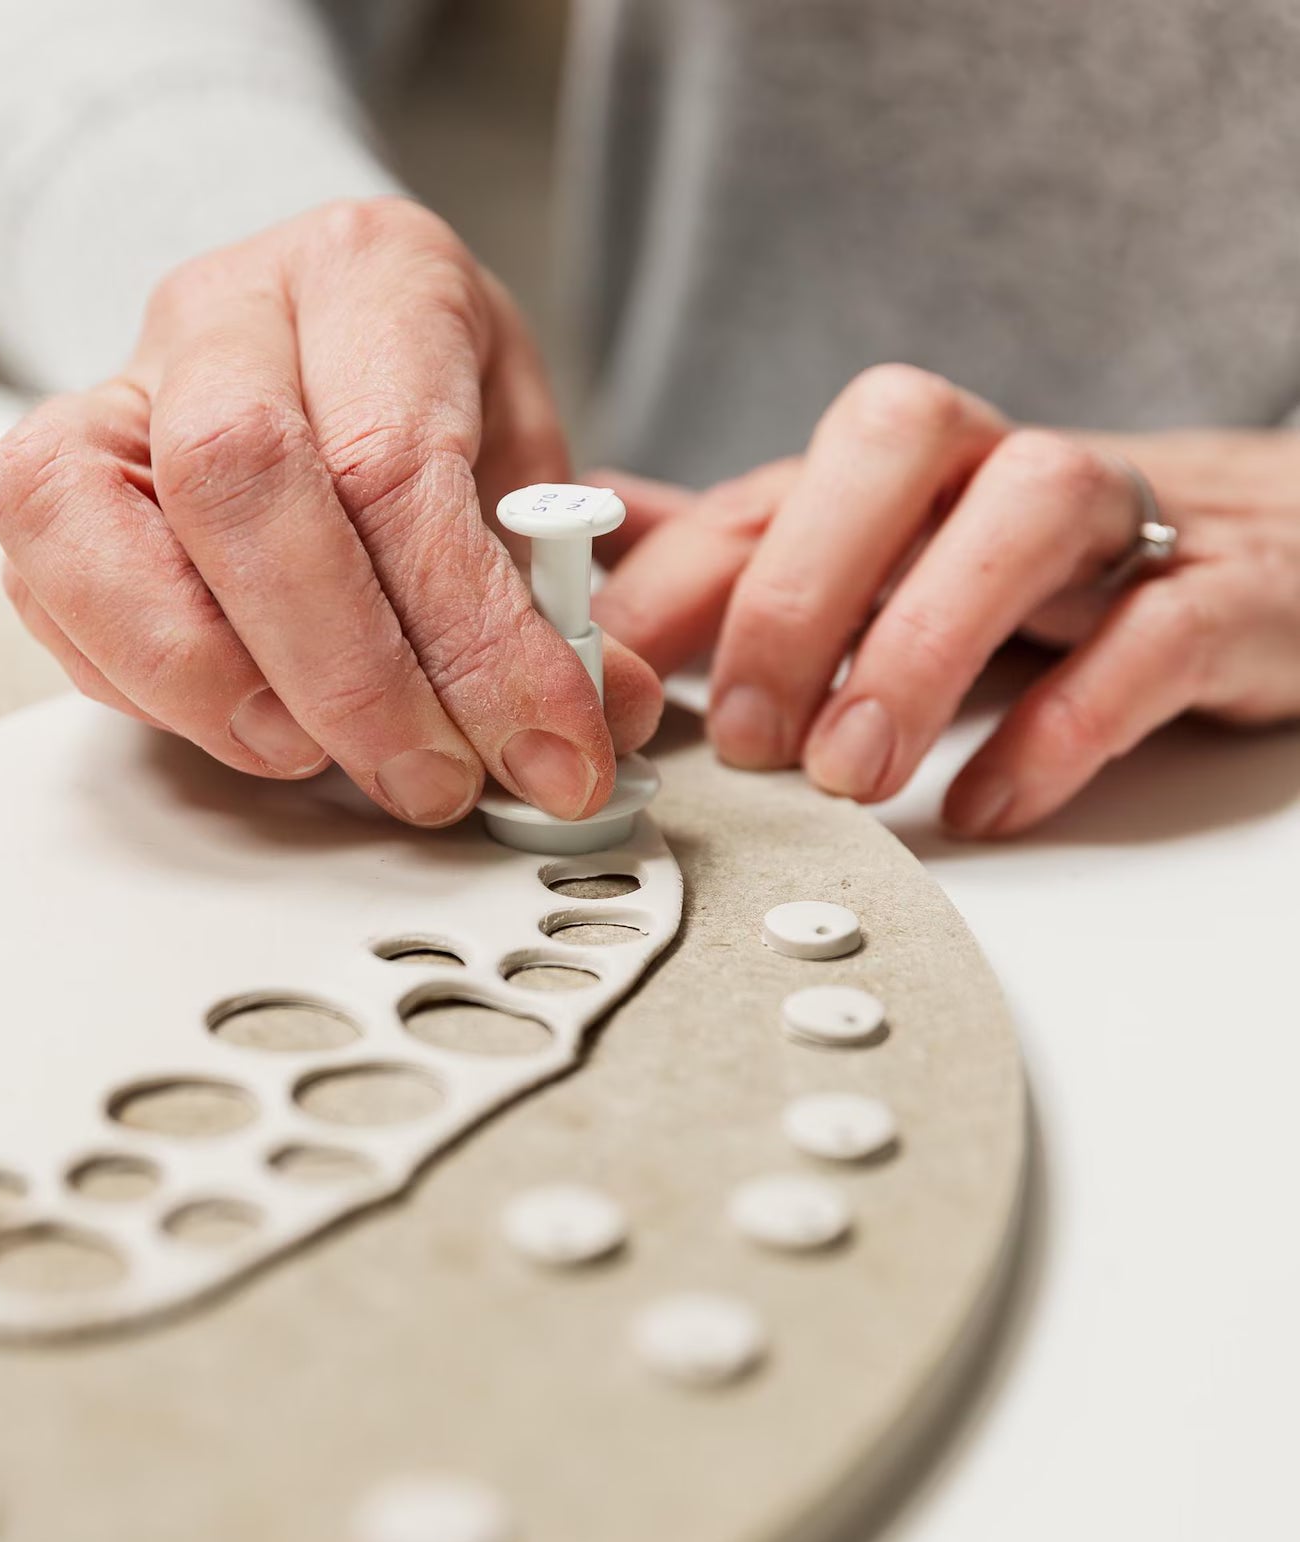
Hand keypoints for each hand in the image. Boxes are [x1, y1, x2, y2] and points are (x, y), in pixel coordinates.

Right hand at [0, 198, 660, 826]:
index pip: (396, 462)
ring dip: (213, 684)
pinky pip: (47, 582)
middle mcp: (227, 308)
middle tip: (429, 778)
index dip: (472, 636)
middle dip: (344, 673)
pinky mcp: (49, 471)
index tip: (546, 748)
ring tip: (315, 757)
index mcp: (373, 274)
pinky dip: (143, 682)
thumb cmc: (433, 408)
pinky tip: (241, 722)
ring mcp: (116, 382)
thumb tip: (598, 715)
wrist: (325, 349)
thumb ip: (559, 589)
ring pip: (88, 520)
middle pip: (237, 479)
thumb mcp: (529, 473)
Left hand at [592, 364, 1299, 835]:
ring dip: (921, 647)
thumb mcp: (877, 562)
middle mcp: (996, 465)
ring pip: (1027, 510)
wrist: (1265, 546)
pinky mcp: (1227, 594)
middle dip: (798, 587)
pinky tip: (987, 802)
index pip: (765, 489)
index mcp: (900, 469)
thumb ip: (748, 553)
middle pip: (891, 438)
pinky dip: (1064, 725)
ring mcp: (1119, 518)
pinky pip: (1154, 633)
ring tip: (853, 773)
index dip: (676, 581)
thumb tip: (607, 542)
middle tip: (750, 736)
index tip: (612, 687)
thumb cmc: (1036, 566)